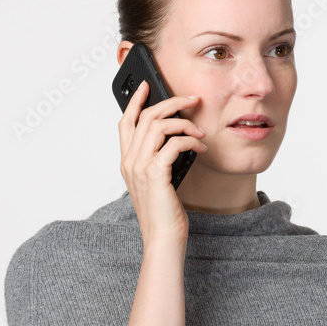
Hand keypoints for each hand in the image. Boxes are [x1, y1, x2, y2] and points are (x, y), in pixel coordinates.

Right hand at [119, 80, 208, 242]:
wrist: (163, 238)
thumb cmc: (164, 214)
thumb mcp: (158, 182)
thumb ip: (159, 161)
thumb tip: (176, 140)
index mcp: (128, 162)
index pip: (125, 123)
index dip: (135, 102)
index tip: (147, 87)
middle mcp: (130, 162)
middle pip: (146, 117)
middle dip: (171, 103)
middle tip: (192, 100)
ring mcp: (141, 167)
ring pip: (159, 126)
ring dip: (184, 123)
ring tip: (200, 131)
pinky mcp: (156, 174)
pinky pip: (173, 144)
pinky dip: (190, 141)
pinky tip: (200, 147)